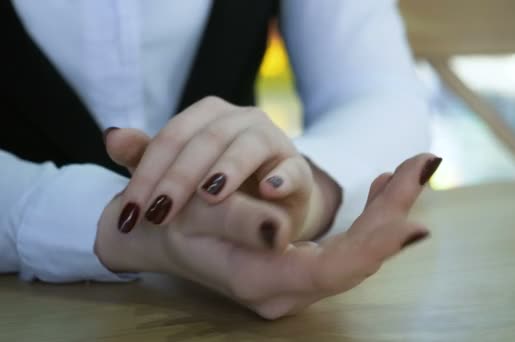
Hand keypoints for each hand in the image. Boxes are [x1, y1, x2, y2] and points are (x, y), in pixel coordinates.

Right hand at [95, 153, 440, 318]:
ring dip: (387, 212)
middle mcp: (287, 288)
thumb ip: (238, 224)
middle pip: (358, 258)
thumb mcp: (195, 219)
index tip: (412, 208)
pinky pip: (346, 245)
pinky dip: (370, 217)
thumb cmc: (170, 225)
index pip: (337, 269)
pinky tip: (380, 186)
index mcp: (264, 283)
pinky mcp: (298, 264)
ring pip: (357, 252)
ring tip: (410, 170)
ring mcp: (295, 280)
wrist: (157, 237)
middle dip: (394, 212)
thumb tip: (278, 230)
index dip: (377, 240)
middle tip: (422, 165)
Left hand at [105, 96, 339, 248]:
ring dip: (228, 169)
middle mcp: (241, 119)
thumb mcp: (177, 177)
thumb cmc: (219, 189)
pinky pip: (293, 168)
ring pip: (249, 144)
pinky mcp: (299, 168)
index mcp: (209, 116)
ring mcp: (273, 140)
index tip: (130, 214)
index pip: (172, 137)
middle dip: (179, 178)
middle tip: (160, 214)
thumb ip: (145, 158)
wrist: (268, 209)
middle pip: (206, 139)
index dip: (147, 173)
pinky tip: (268, 191)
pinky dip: (282, 177)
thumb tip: (111, 136)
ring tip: (210, 196)